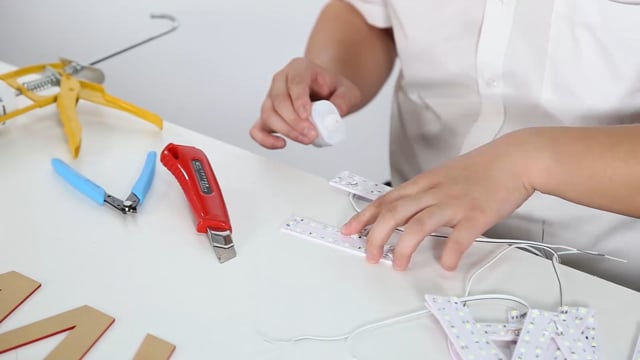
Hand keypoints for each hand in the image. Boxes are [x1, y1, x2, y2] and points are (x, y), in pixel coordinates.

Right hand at [250, 57, 360, 148]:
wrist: (327, 92)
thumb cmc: (333, 89)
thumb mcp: (347, 91)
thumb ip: (344, 100)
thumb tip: (335, 113)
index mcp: (300, 68)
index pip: (295, 82)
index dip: (299, 100)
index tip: (307, 115)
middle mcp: (281, 81)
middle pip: (279, 100)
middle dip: (294, 121)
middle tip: (311, 134)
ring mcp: (272, 98)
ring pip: (268, 114)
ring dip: (285, 130)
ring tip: (306, 139)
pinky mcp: (268, 115)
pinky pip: (258, 128)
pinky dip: (265, 139)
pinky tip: (280, 143)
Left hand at [341, 132, 536, 270]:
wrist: (516, 158)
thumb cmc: (482, 168)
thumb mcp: (444, 175)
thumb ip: (424, 193)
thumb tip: (406, 212)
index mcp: (424, 183)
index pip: (386, 200)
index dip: (364, 216)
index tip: (349, 230)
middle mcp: (434, 191)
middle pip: (395, 212)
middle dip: (376, 235)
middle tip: (370, 255)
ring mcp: (455, 202)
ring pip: (419, 224)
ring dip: (404, 247)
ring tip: (398, 264)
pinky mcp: (477, 214)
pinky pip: (459, 236)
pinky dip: (451, 253)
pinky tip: (446, 264)